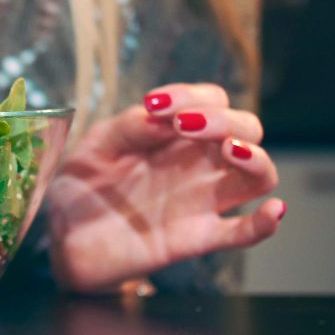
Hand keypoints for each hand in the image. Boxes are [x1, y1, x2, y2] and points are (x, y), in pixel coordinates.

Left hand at [48, 83, 284, 291]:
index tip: (154, 105)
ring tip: (227, 149)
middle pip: (246, 129)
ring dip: (254, 156)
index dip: (192, 96)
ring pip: (258, 175)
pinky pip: (243, 233)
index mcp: (172, 135)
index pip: (211, 100)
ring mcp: (199, 201)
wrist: (61, 239)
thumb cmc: (81, 188)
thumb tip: (161, 117)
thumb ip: (128, 127)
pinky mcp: (195, 238)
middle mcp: (195, 164)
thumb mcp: (95, 146)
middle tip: (185, 125)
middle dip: (225, 119)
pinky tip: (273, 210)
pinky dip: (265, 224)